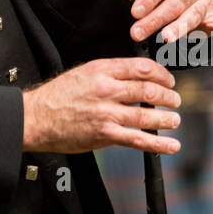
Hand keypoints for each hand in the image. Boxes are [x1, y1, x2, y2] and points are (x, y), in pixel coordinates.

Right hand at [21, 57, 180, 154]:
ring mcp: (105, 112)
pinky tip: (171, 145)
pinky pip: (137, 139)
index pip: (141, 67)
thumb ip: (109, 74)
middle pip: (149, 89)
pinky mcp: (104, 134)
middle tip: (175, 99)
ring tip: (174, 120)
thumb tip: (136, 77)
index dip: (162, 74)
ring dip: (167, 118)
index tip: (169, 80)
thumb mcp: (83, 73)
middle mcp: (105, 89)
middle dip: (169, 95)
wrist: (36, 116)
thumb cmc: (58, 95)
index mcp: (101, 70)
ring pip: (147, 114)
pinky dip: (158, 144)